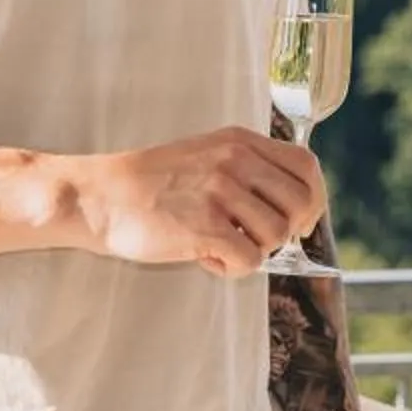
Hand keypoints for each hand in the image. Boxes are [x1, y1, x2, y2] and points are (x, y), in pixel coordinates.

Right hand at [69, 129, 323, 276]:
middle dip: (288, 231)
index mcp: (240, 142)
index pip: (306, 167)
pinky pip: (250, 260)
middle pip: (300, 203)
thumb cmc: (153, 185)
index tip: (297, 220)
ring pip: (277, 236)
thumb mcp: (207, 155)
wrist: (100, 197)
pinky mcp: (205, 226)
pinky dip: (231, 268)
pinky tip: (205, 257)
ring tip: (220, 245)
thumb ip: (248, 170)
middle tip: (257, 240)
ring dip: (254, 250)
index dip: (311, 199)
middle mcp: (235, 161)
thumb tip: (294, 209)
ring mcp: (220, 192)